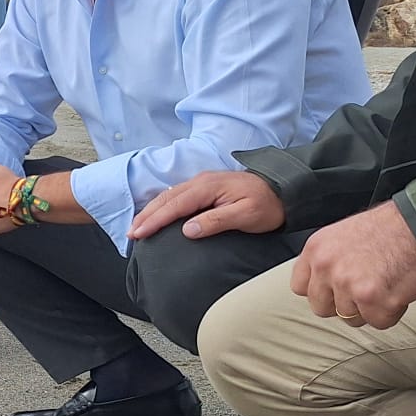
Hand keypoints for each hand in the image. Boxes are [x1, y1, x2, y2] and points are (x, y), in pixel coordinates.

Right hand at [128, 170, 285, 240]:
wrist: (285, 189)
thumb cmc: (267, 204)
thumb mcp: (245, 215)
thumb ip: (216, 221)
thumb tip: (187, 229)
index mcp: (207, 188)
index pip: (173, 205)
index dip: (153, 220)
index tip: (138, 234)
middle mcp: (200, 182)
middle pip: (165, 199)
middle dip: (146, 216)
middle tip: (130, 234)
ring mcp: (202, 183)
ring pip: (168, 196)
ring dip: (151, 211)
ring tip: (138, 226)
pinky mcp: (205, 188)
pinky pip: (176, 196)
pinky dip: (162, 206)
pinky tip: (156, 215)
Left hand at [290, 202, 415, 328]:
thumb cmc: (392, 228)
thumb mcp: (343, 236)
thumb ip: (328, 260)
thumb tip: (323, 286)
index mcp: (316, 249)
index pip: (300, 288)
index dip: (322, 292)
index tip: (337, 290)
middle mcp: (326, 266)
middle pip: (322, 308)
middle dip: (345, 305)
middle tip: (367, 291)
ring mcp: (347, 283)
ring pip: (350, 318)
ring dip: (370, 309)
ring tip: (387, 285)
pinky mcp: (372, 298)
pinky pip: (378, 322)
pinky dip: (391, 313)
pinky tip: (399, 292)